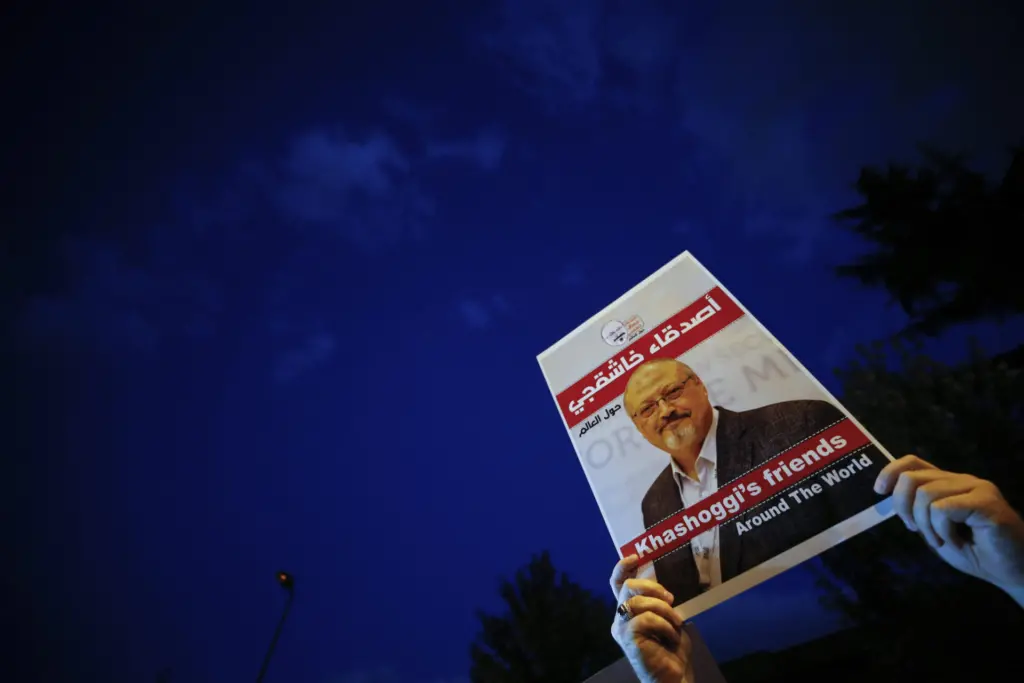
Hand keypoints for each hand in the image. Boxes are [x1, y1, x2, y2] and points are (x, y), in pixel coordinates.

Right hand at [609, 555, 692, 682]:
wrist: (673, 677)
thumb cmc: (671, 650)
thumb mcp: (668, 620)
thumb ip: (661, 604)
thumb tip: (667, 587)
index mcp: (628, 612)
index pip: (618, 584)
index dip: (623, 568)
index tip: (635, 557)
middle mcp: (620, 618)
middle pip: (628, 587)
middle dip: (651, 587)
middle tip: (670, 598)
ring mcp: (621, 628)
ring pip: (639, 602)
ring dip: (664, 610)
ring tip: (676, 623)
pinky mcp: (627, 638)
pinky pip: (645, 619)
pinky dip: (663, 625)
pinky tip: (671, 636)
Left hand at [875, 455, 1023, 605]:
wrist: (1014, 571)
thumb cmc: (976, 553)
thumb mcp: (936, 531)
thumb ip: (916, 513)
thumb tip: (887, 497)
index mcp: (948, 483)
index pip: (913, 462)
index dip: (890, 472)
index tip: (879, 491)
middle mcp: (961, 479)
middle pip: (912, 478)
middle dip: (903, 507)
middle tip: (916, 530)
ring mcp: (976, 487)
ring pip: (925, 494)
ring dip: (925, 525)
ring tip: (942, 540)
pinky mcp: (986, 501)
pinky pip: (943, 508)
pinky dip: (941, 529)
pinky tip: (956, 541)